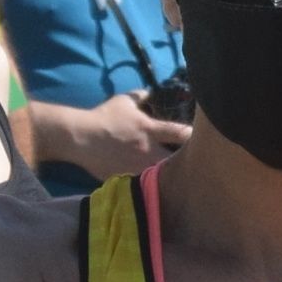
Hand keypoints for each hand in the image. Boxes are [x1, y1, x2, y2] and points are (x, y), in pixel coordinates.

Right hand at [55, 91, 192, 181]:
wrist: (79, 137)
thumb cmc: (103, 117)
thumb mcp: (122, 102)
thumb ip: (140, 96)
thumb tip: (149, 91)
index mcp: (149, 130)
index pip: (180, 133)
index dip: (194, 137)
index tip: (202, 139)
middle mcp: (147, 150)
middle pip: (177, 161)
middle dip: (186, 163)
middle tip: (193, 165)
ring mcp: (137, 167)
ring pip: (162, 178)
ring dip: (169, 178)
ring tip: (178, 181)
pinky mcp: (126, 180)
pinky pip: (143, 186)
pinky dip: (150, 187)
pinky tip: (155, 190)